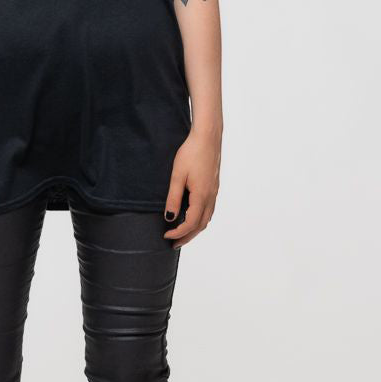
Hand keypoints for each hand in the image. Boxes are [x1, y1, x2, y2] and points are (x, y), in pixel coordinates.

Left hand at [163, 125, 221, 248]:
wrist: (208, 137)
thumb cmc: (190, 153)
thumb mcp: (177, 176)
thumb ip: (174, 198)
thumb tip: (170, 218)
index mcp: (201, 196)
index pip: (191, 223)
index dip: (178, 233)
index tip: (166, 236)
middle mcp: (211, 197)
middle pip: (201, 225)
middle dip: (187, 236)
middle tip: (174, 244)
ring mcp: (214, 192)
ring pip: (207, 218)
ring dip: (195, 229)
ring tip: (182, 234)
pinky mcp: (214, 186)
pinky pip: (209, 209)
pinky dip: (201, 219)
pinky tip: (192, 216)